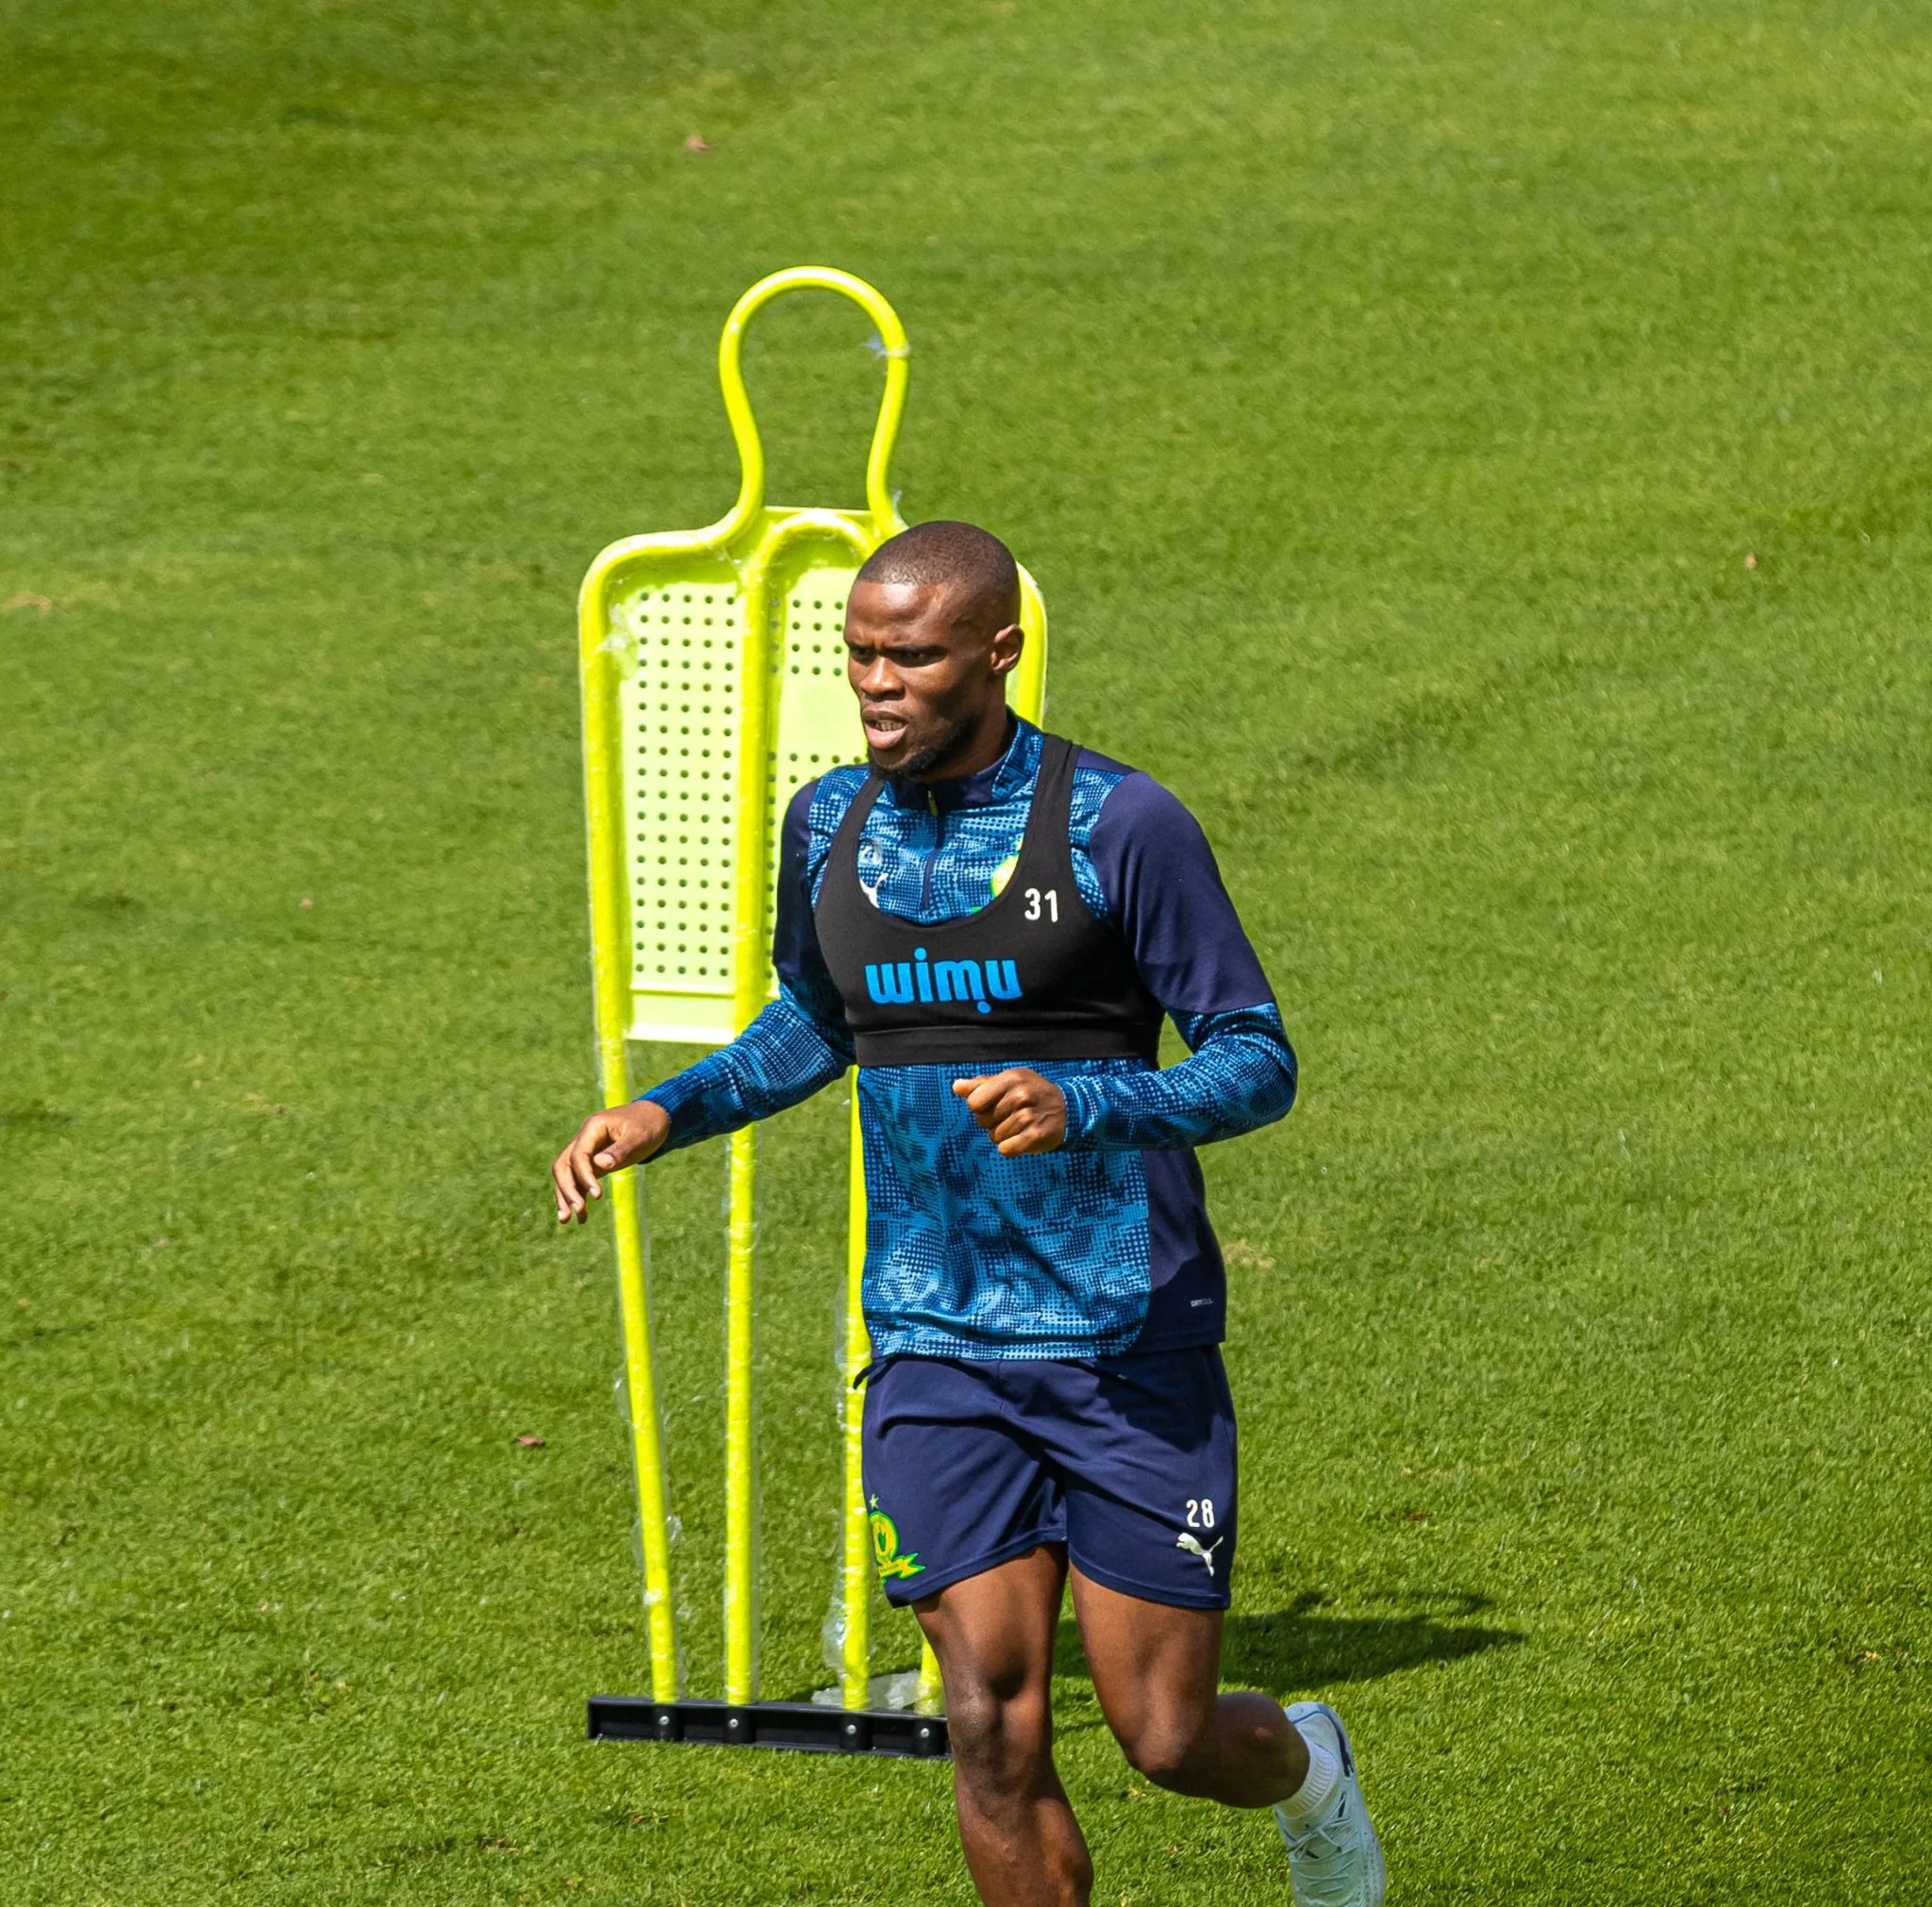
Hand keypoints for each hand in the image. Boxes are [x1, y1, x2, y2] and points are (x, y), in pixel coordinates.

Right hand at [551, 1101, 669, 1223]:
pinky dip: (577, 1196)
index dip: (584, 1176)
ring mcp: (586, 1151)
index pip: (578, 1155)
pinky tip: (581, 1217)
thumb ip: (621, 1150)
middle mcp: (584, 1138)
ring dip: (565, 1196)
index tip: (598, 1196)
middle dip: (567, 1189)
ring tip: (567, 1220)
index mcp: (593, 1127)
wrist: (655, 1118)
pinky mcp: (592, 1162)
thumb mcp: (640, 1136)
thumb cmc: (649, 1125)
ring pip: (566, 1174)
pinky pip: (578, 1180)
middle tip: (578, 1210)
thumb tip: (601, 1165)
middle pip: (563, 1165)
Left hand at [951, 1069, 1066, 1156]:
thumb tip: (956, 1087)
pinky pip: (1006, 1149)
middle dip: (992, 1122)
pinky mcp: (1035, 1136)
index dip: (980, 1107)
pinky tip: (1022, 1138)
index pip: (974, 1102)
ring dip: (1004, 1135)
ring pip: (994, 1137)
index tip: (993, 1104)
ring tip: (1020, 1126)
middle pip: (982, 1121)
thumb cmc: (1032, 1093)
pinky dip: (1011, 1148)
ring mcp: (1028, 1116)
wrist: (1069, 1109)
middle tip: (1011, 1115)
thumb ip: (981, 1085)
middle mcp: (1020, 1096)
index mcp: (1011, 1079)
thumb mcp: (1010, 1081)